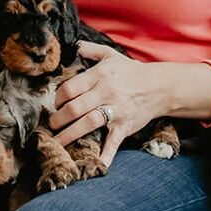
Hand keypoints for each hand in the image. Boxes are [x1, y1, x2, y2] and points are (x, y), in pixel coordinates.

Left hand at [51, 41, 163, 168]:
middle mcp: (106, 93)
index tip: (55, 104)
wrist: (159, 86)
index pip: (70, 88)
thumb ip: (89, 50)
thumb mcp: (110, 55)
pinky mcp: (125, 126)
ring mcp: (116, 111)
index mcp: (99, 76)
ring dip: (69, 134)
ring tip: (58, 141)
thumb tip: (73, 45)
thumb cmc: (131, 71)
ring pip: (88, 124)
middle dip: (58, 118)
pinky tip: (96, 165)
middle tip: (51, 124)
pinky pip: (113, 142)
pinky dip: (105, 155)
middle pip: (75, 108)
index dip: (58, 98)